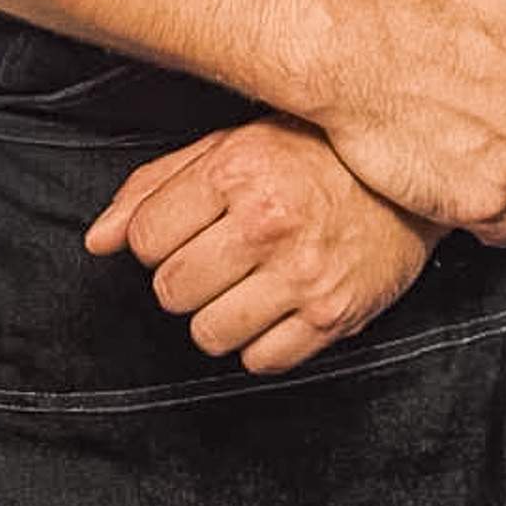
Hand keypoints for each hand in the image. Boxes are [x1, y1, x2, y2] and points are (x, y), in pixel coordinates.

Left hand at [86, 120, 432, 374]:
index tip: (188, 230)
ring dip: (220, 315)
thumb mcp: (232, 145)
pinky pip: (259, 360)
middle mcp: (269, 220)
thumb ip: (157, 187)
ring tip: (250, 282)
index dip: (159, 239)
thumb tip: (97, 240)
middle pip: (171, 291)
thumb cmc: (314, 154)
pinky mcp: (333, 316)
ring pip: (207, 335)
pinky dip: (263, 340)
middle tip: (222, 256)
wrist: (408, 178)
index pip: (146, 239)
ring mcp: (304, 272)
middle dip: (187, 278)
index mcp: (239, 168)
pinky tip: (281, 302)